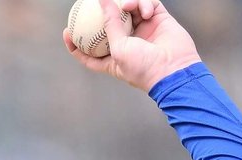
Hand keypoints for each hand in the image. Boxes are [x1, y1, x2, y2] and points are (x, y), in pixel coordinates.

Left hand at [63, 0, 202, 91]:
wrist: (175, 70)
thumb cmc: (143, 67)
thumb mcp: (118, 48)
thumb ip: (109, 24)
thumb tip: (101, 1)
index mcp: (113, 57)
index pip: (90, 51)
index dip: (76, 42)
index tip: (67, 31)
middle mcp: (128, 42)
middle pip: (109, 23)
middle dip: (101, 12)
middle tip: (94, 1)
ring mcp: (143, 30)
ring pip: (129, 9)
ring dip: (127, 4)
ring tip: (128, 5)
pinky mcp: (159, 20)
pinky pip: (148, 4)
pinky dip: (144, 4)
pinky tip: (145, 10)